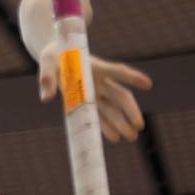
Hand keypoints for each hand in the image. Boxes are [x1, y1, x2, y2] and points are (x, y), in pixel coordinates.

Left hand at [37, 42, 152, 142]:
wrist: (54, 57)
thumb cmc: (53, 56)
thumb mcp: (46, 62)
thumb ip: (47, 78)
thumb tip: (47, 98)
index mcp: (94, 66)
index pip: (116, 71)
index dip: (131, 77)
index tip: (148, 84)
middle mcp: (99, 80)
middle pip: (120, 95)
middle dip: (130, 111)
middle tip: (139, 126)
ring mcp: (95, 92)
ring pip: (113, 108)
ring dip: (122, 122)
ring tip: (130, 137)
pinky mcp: (88, 101)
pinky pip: (100, 115)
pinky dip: (106, 126)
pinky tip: (114, 138)